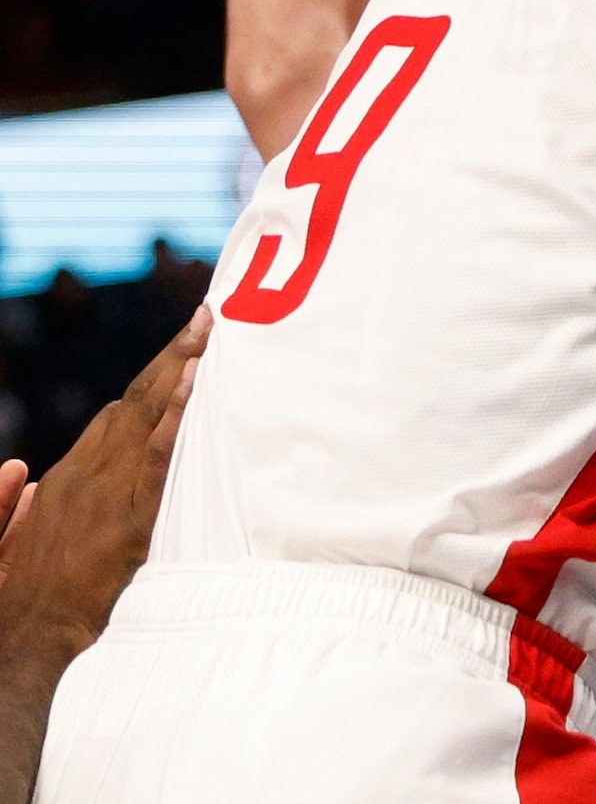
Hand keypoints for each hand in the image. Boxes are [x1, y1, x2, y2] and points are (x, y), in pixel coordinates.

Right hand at [0, 308, 207, 654]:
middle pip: (136, 401)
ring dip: (181, 368)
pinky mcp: (132, 518)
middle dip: (171, 357)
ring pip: (149, 415)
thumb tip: (18, 472)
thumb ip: (8, 510)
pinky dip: (176, 417)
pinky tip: (196, 383)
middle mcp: (85, 475)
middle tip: (207, 317)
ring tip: (210, 328)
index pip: (114, 416)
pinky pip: (159, 455)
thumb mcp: (8, 546)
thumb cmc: (18, 602)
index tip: (179, 352)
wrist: (26, 643)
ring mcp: (108, 493)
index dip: (149, 385)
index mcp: (65, 479)